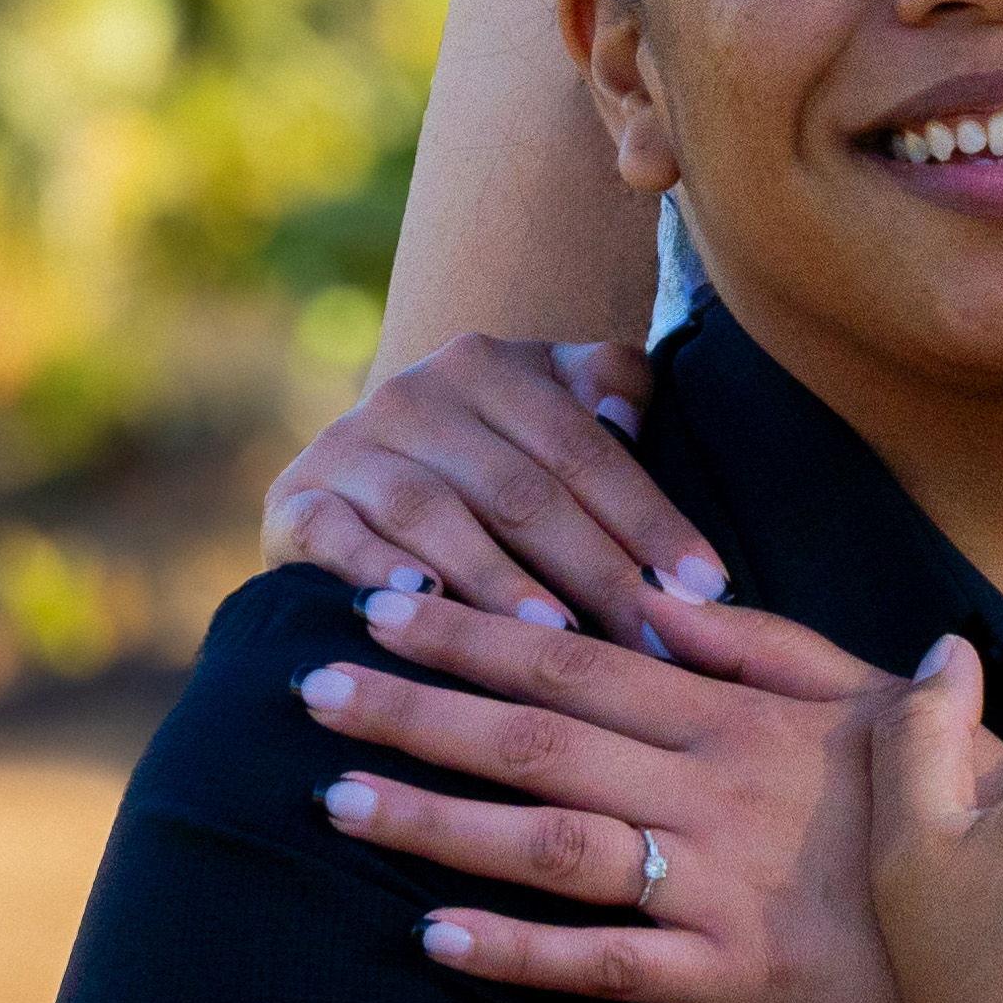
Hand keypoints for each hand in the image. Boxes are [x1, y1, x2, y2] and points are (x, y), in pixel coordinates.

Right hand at [263, 332, 724, 630]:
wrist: (361, 482)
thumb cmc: (493, 462)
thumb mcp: (553, 408)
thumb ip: (609, 388)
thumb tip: (629, 414)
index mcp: (488, 364)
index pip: (584, 447)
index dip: (650, 518)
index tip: (709, 590)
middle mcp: (413, 393)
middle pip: (519, 488)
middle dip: (592, 568)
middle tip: (649, 638)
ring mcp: (347, 445)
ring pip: (434, 513)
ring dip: (497, 578)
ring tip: (556, 636)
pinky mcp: (293, 501)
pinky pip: (337, 535)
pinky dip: (378, 570)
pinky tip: (423, 605)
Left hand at [310, 584, 1002, 1002]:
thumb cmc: (958, 797)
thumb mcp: (874, 693)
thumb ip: (763, 645)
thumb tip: (656, 598)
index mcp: (736, 714)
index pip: (575, 657)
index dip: (469, 633)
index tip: (378, 606)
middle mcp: (712, 788)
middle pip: (538, 738)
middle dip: (416, 709)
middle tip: (307, 687)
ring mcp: (719, 884)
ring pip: (552, 842)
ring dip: (438, 821)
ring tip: (335, 803)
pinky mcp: (737, 980)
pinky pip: (609, 966)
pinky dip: (519, 952)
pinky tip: (433, 938)